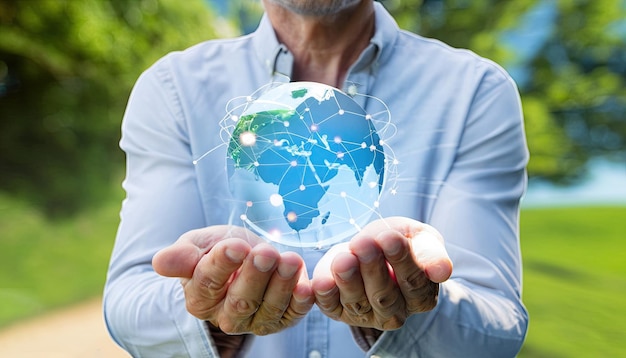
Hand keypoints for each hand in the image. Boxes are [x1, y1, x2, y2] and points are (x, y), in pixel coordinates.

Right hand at [152, 225, 314, 334]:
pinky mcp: (282, 319)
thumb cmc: (218, 248)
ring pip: (269, 308)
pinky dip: (301, 302)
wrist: (246, 255)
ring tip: (290, 260)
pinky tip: (307, 286)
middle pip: (241, 299)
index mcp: (200, 297)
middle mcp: (227, 315)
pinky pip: (293, 314)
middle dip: (255, 275)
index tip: (235, 245)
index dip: (222, 263)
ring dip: (281, 285)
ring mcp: (256, 320)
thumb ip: (183, 255)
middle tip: (266, 253)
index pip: (208, 281)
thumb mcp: (198, 244)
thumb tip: (160, 263)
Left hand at [312, 217, 452, 329]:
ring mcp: (364, 315)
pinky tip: (322, 280)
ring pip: (357, 302)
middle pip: (384, 296)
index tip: (390, 238)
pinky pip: (330, 306)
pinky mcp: (338, 310)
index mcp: (421, 296)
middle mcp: (394, 312)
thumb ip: (431, 254)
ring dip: (348, 280)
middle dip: (373, 269)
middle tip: (364, 245)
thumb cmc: (401, 241)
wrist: (372, 245)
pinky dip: (325, 294)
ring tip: (344, 258)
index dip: (402, 261)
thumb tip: (442, 272)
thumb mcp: (421, 240)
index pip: (414, 282)